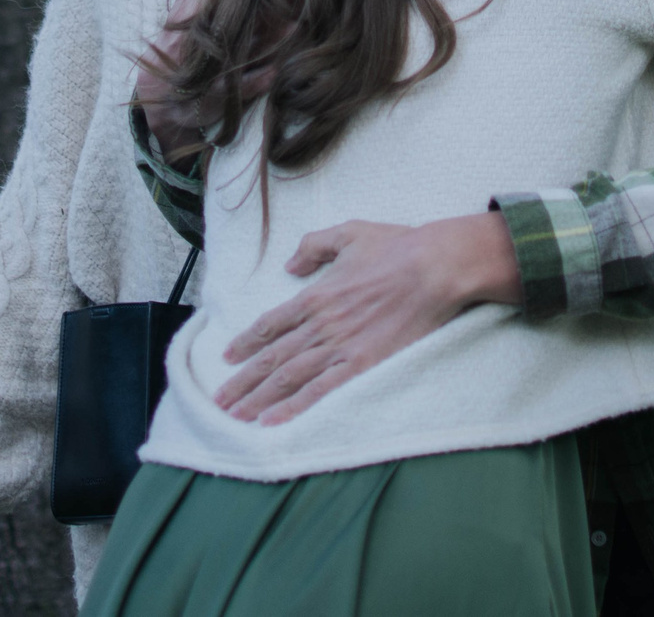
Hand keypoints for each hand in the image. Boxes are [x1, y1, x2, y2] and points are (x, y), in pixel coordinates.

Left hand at [214, 212, 524, 424]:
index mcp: (315, 295)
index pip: (270, 324)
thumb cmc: (397, 247)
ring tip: (236, 416)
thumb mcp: (349, 232)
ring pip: (288, 378)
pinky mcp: (362, 364)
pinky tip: (273, 422)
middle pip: (271, 358)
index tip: (227, 357)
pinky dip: (294, 408)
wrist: (434, 267)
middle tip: (219, 401)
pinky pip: (321, 391)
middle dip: (243, 381)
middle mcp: (320, 324)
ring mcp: (340, 347)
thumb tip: (290, 265)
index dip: (246, 342)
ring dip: (259, 398)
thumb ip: (314, 246)